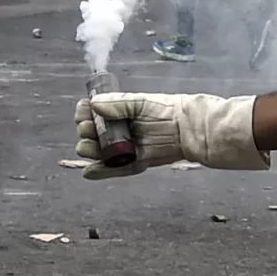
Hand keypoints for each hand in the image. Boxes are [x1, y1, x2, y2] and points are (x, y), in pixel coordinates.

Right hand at [75, 92, 268, 177]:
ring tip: (90, 147)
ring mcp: (128, 147)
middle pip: (92, 135)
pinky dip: (103, 173)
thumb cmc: (169, 110)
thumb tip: (93, 105)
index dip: (84, 115)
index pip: (92, 115)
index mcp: (119, 113)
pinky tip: (89, 173)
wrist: (193, 127)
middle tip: (89, 130)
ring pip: (100, 152)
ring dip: (90, 150)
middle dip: (86, 132)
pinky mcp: (138, 161)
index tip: (84, 112)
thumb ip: (118, 104)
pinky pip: (117, 169)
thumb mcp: (141, 102)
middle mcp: (121, 130)